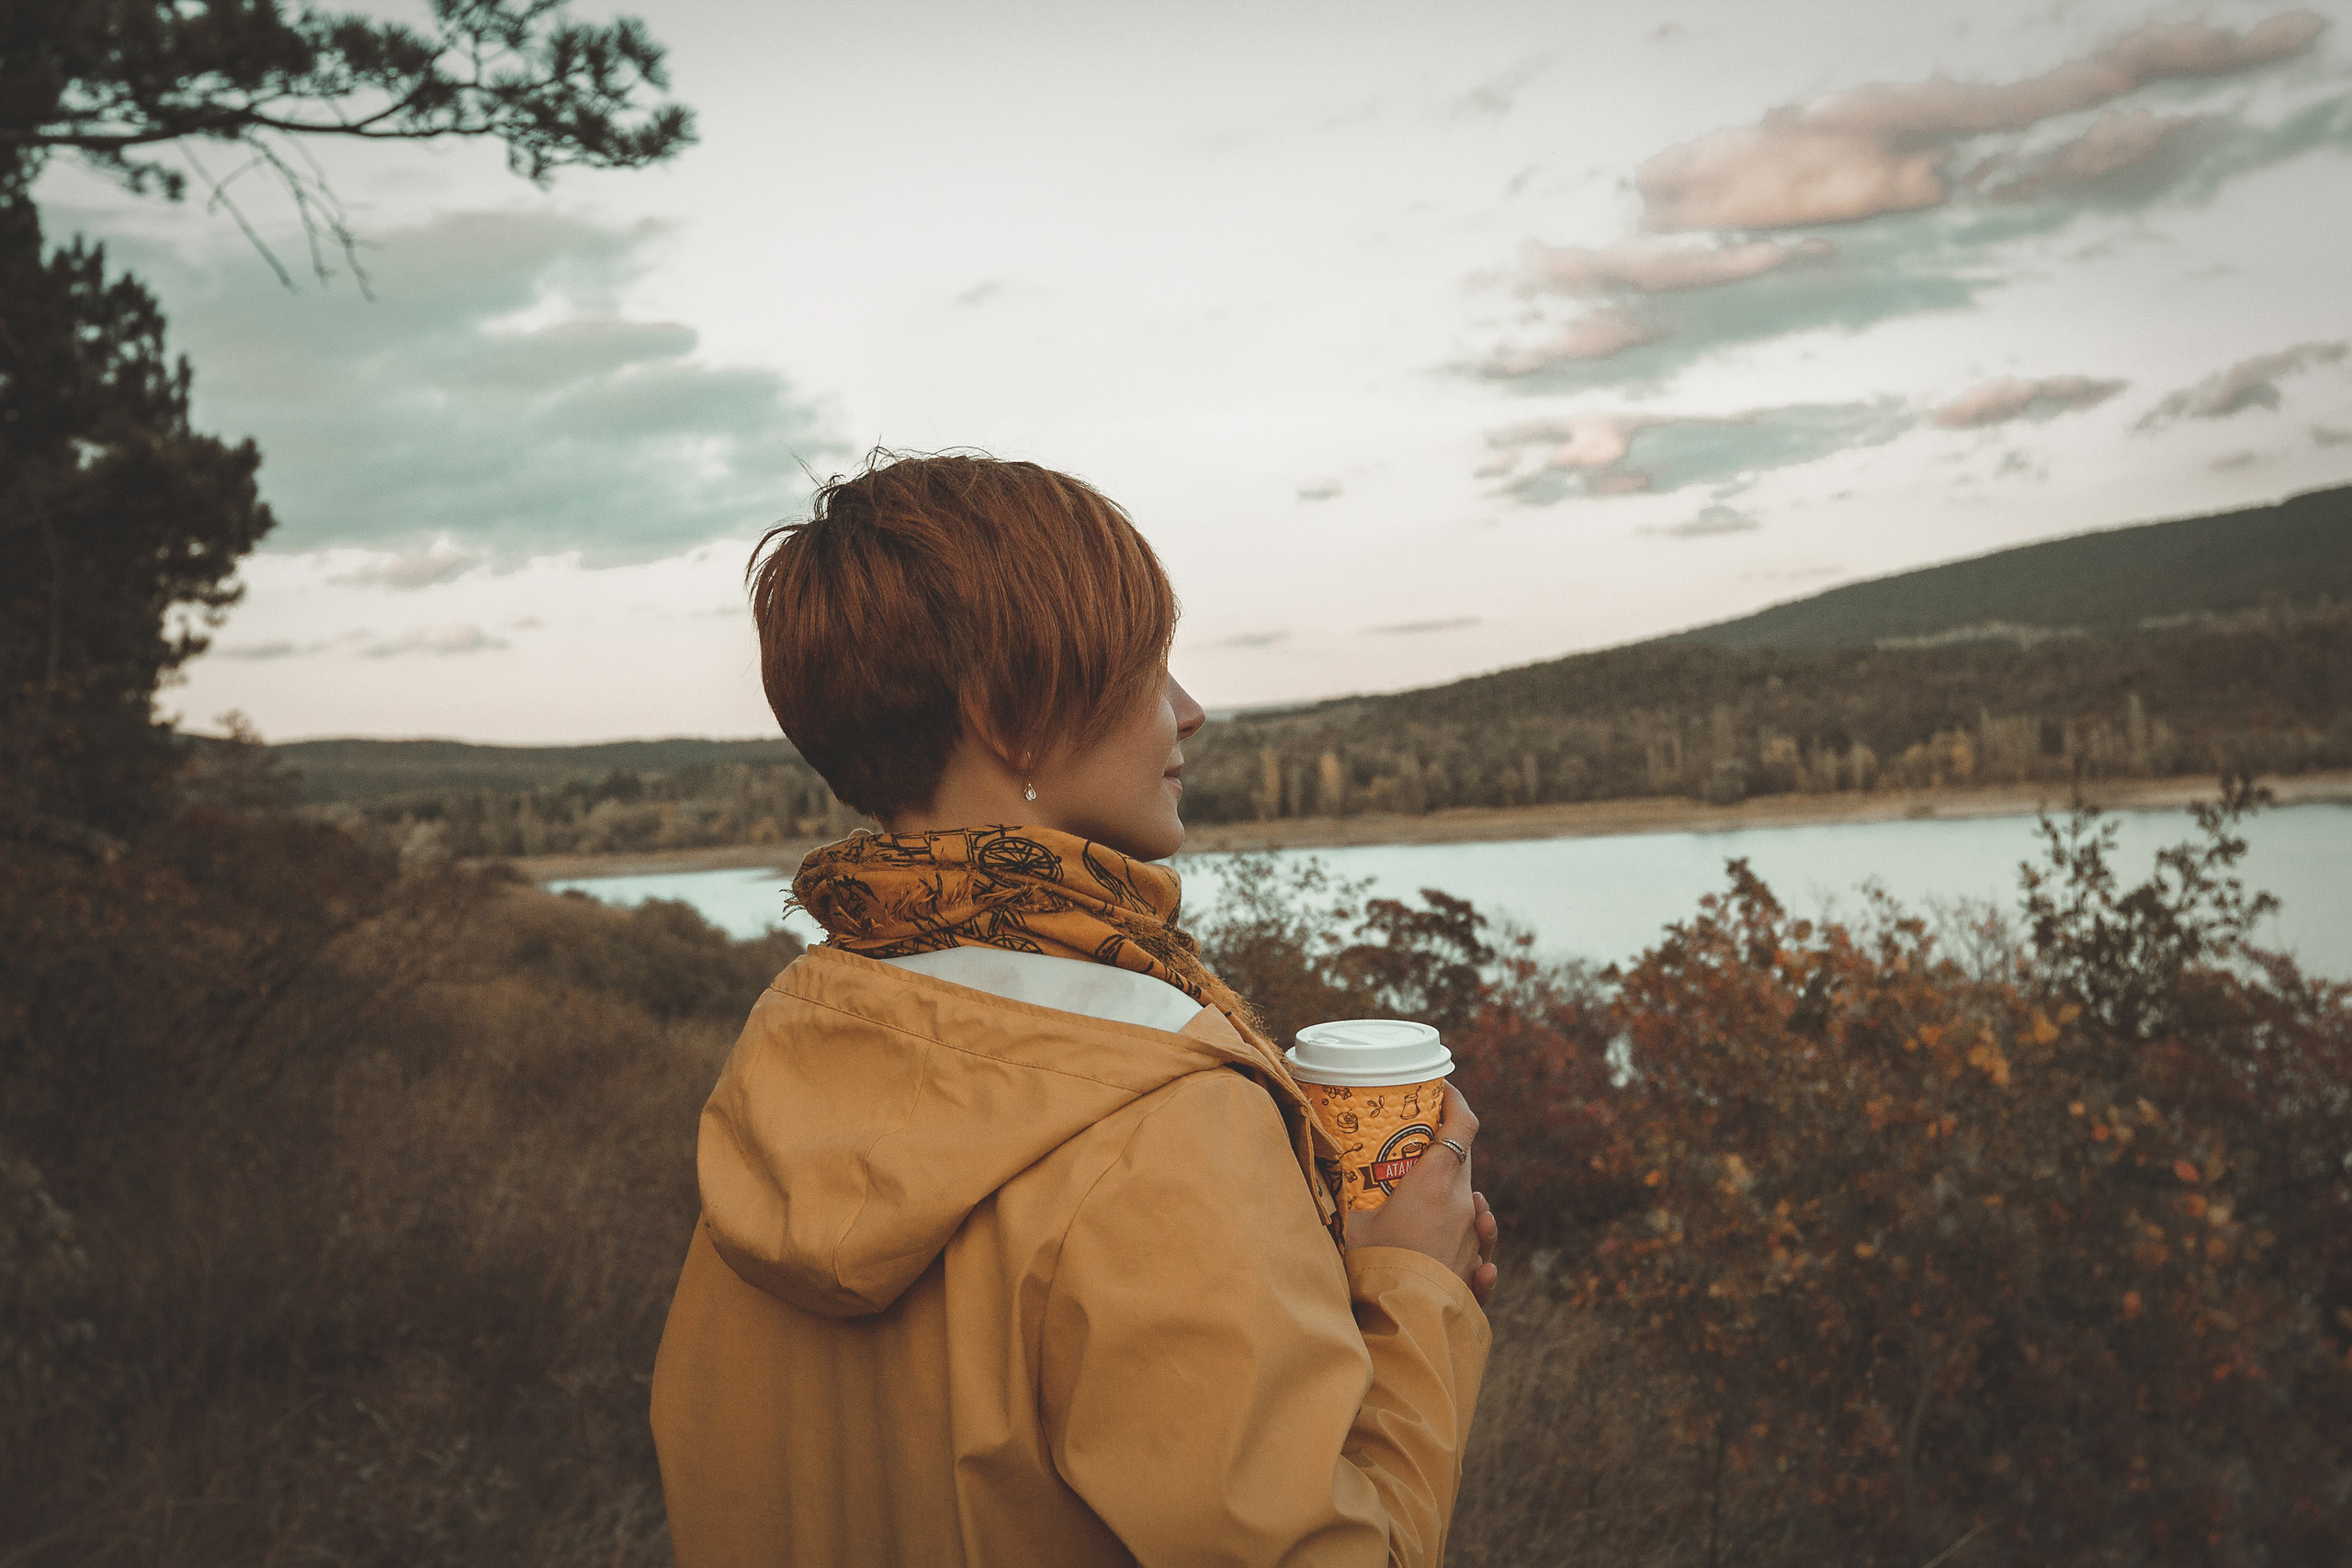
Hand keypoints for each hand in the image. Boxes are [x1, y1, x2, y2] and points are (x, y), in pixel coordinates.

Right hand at [1344, 1082, 1499, 1305]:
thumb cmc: (1374, 1269)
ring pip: (1474, 1200)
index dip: (1456, 1101)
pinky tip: (1466, 1248)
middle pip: (1465, 1159)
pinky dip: (1473, 1236)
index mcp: (1435, 1183)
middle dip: (1445, 1147)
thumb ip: (1348, 1198)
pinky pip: (1482, 1243)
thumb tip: (1320, 1174)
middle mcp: (1463, 1203)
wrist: (1402, 1323)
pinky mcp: (1477, 1266)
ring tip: (1437, 1199)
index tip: (1441, 1090)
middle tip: (1418, 1147)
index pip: (1463, 1125)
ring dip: (1457, 1193)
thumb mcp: (1353, 1224)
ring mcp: (1474, 1236)